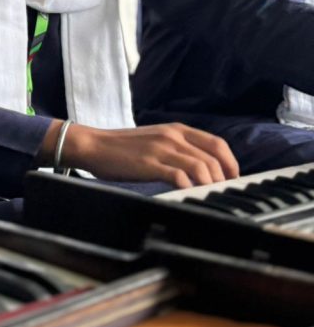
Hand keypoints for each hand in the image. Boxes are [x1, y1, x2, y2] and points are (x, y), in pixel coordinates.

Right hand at [42, 121, 238, 189]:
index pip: (217, 143)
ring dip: (209, 185)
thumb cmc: (123, 147)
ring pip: (201, 168)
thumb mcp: (156, 139)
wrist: (94, 145)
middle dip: (223, 178)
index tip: (232, 178)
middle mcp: (173, 136)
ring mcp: (161, 149)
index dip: (231, 162)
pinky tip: (188, 195)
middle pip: (213, 158)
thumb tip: (202, 166)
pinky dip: (189, 188)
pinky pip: (180, 176)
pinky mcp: (150, 163)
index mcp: (177, 129)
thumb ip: (178, 147)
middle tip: (222, 193)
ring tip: (207, 196)